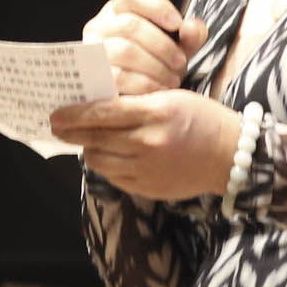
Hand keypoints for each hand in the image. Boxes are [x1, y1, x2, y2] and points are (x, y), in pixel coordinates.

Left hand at [51, 90, 242, 201]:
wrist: (229, 156)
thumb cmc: (201, 119)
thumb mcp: (171, 98)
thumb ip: (136, 102)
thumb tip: (97, 106)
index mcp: (155, 113)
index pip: (103, 112)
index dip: (75, 113)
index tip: (57, 113)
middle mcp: (148, 142)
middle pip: (96, 137)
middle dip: (71, 131)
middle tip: (56, 125)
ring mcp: (147, 169)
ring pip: (100, 159)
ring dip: (88, 148)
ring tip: (86, 140)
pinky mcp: (147, 188)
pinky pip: (113, 177)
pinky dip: (105, 165)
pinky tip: (107, 155)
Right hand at [83, 0, 206, 95]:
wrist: (139, 95)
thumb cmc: (158, 62)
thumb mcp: (180, 45)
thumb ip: (191, 34)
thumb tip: (191, 28)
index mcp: (121, 9)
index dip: (157, 6)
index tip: (177, 23)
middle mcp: (100, 25)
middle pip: (131, 25)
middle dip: (163, 46)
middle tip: (181, 62)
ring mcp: (93, 51)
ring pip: (125, 51)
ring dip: (156, 67)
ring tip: (173, 78)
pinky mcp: (94, 77)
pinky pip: (120, 77)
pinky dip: (145, 84)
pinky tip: (159, 89)